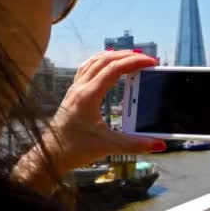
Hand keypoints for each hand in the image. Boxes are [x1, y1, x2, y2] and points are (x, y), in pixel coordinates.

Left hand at [13, 50, 164, 193]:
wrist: (49, 155)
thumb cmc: (74, 149)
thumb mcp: (108, 146)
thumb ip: (135, 144)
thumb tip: (159, 145)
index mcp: (88, 96)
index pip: (114, 69)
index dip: (134, 62)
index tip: (150, 62)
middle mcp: (80, 88)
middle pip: (105, 60)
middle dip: (127, 55)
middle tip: (146, 58)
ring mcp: (75, 89)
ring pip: (94, 61)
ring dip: (114, 55)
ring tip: (131, 57)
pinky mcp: (73, 94)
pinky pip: (87, 68)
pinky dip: (101, 61)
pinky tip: (108, 65)